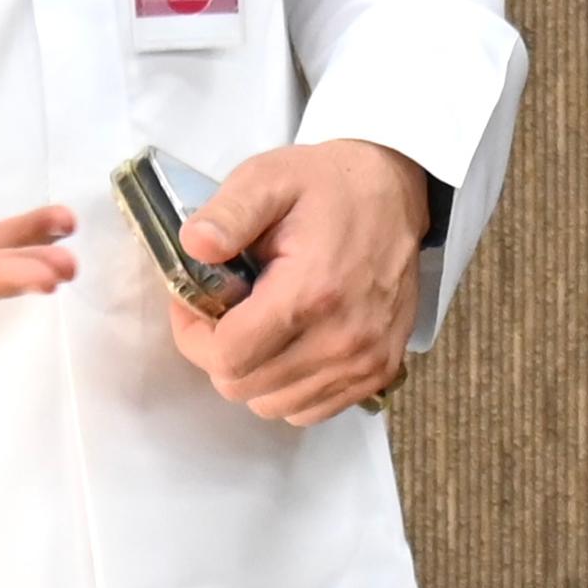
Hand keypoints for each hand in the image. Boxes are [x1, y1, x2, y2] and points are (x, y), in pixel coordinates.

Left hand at [166, 140, 426, 424]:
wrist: (395, 191)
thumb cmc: (327, 185)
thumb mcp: (269, 178)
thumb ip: (228, 214)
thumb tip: (193, 246)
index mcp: (310, 291)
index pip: (227, 357)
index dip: (194, 336)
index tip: (193, 306)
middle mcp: (343, 338)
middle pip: (245, 387)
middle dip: (219, 354)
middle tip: (223, 313)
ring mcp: (366, 361)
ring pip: (275, 406)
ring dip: (253, 373)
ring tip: (258, 326)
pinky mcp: (380, 371)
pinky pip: (312, 409)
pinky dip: (288, 388)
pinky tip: (288, 345)